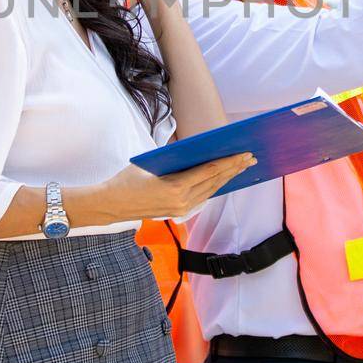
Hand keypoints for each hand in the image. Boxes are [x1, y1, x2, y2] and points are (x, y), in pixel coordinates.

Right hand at [91, 152, 256, 221]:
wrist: (112, 204)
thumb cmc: (128, 179)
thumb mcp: (151, 162)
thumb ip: (175, 158)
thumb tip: (198, 150)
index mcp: (176, 187)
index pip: (210, 171)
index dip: (229, 162)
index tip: (243, 153)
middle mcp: (182, 201)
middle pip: (215, 182)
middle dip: (234, 169)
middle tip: (250, 158)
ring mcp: (181, 209)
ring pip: (211, 191)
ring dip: (228, 179)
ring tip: (242, 168)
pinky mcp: (178, 213)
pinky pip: (202, 198)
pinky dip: (214, 187)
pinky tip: (224, 180)